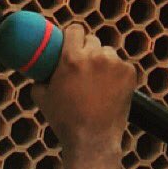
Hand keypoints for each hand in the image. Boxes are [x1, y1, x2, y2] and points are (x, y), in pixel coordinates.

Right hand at [35, 23, 135, 153]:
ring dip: (102, 61)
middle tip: (83, 65)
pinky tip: (109, 89)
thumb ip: (40, 78)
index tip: (71, 42)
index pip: (75, 30)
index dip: (72, 35)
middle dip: (87, 50)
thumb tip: (38, 70)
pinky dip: (116, 73)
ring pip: (107, 53)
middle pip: (92, 40)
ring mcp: (115, 63)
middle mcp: (95, 56)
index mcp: (72, 58)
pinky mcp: (129, 72)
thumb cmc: (65, 120)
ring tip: (96, 81)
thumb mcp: (42, 97)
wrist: (92, 139)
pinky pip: (121, 65)